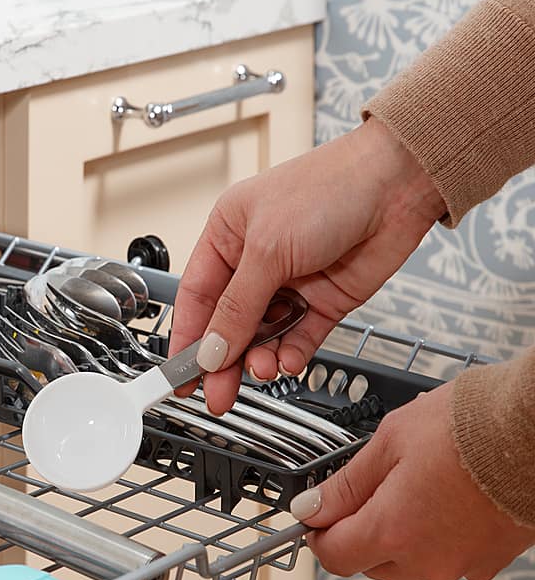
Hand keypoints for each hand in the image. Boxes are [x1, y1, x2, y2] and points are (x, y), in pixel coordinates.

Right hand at [170, 116, 446, 413]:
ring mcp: (290, 284)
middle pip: (227, 324)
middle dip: (221, 361)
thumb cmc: (329, 188)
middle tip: (216, 394)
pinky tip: (289, 360)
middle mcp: (255, 262)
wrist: (398, 184)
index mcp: (227, 237)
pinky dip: (292, 354)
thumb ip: (237, 307)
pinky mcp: (323, 302)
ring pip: (262, 337)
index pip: (196, 298)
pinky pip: (299, 339)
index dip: (187, 338)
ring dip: (260, 358)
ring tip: (263, 369)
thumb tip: (211, 350)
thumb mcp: (267, 250)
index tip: (181, 375)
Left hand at [293, 382, 534, 579]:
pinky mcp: (492, 560)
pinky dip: (438, 535)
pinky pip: (449, 557)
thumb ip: (346, 484)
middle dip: (357, 531)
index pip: (334, 556)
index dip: (318, 533)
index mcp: (391, 532)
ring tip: (413, 483)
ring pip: (410, 562)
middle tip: (366, 488)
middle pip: (370, 562)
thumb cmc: (471, 427)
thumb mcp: (389, 442)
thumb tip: (312, 506)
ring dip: (399, 534)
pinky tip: (445, 497)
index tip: (317, 514)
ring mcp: (463, 564)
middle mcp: (426, 560)